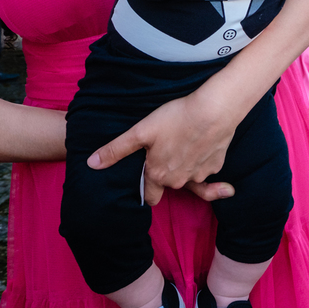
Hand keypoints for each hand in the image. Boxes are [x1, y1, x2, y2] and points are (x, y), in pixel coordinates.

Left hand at [87, 92, 240, 205]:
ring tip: (184, 143)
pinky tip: (201, 142)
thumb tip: (91, 164)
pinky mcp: (217, 165)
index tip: (146, 178)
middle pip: (169, 185)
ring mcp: (200, 174)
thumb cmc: (176, 118)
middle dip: (166, 174)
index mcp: (158, 175)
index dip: (146, 189)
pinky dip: (203, 159)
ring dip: (185, 167)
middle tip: (166, 150)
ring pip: (189, 177)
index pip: (150, 197)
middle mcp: (179, 181)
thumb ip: (116, 150)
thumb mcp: (141, 131)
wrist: (215, 110)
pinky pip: (206, 168)